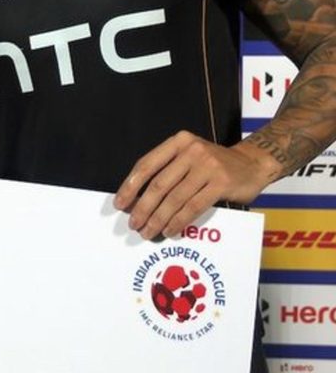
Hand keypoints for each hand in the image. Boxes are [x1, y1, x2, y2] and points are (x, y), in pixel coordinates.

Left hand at [113, 130, 272, 239]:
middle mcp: (191, 150)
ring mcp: (208, 166)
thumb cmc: (213, 164)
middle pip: (159, 184)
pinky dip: (179, 221)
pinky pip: (193, 206)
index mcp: (178, 142)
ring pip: (175, 198)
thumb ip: (168, 170)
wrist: (252, 164)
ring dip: (158, 218)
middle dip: (142, 207)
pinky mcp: (221, 183)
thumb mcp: (189, 156)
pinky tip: (169, 230)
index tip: (120, 203)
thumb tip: (137, 198)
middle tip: (133, 224)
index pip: (147, 164)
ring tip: (148, 231)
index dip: (131, 185)